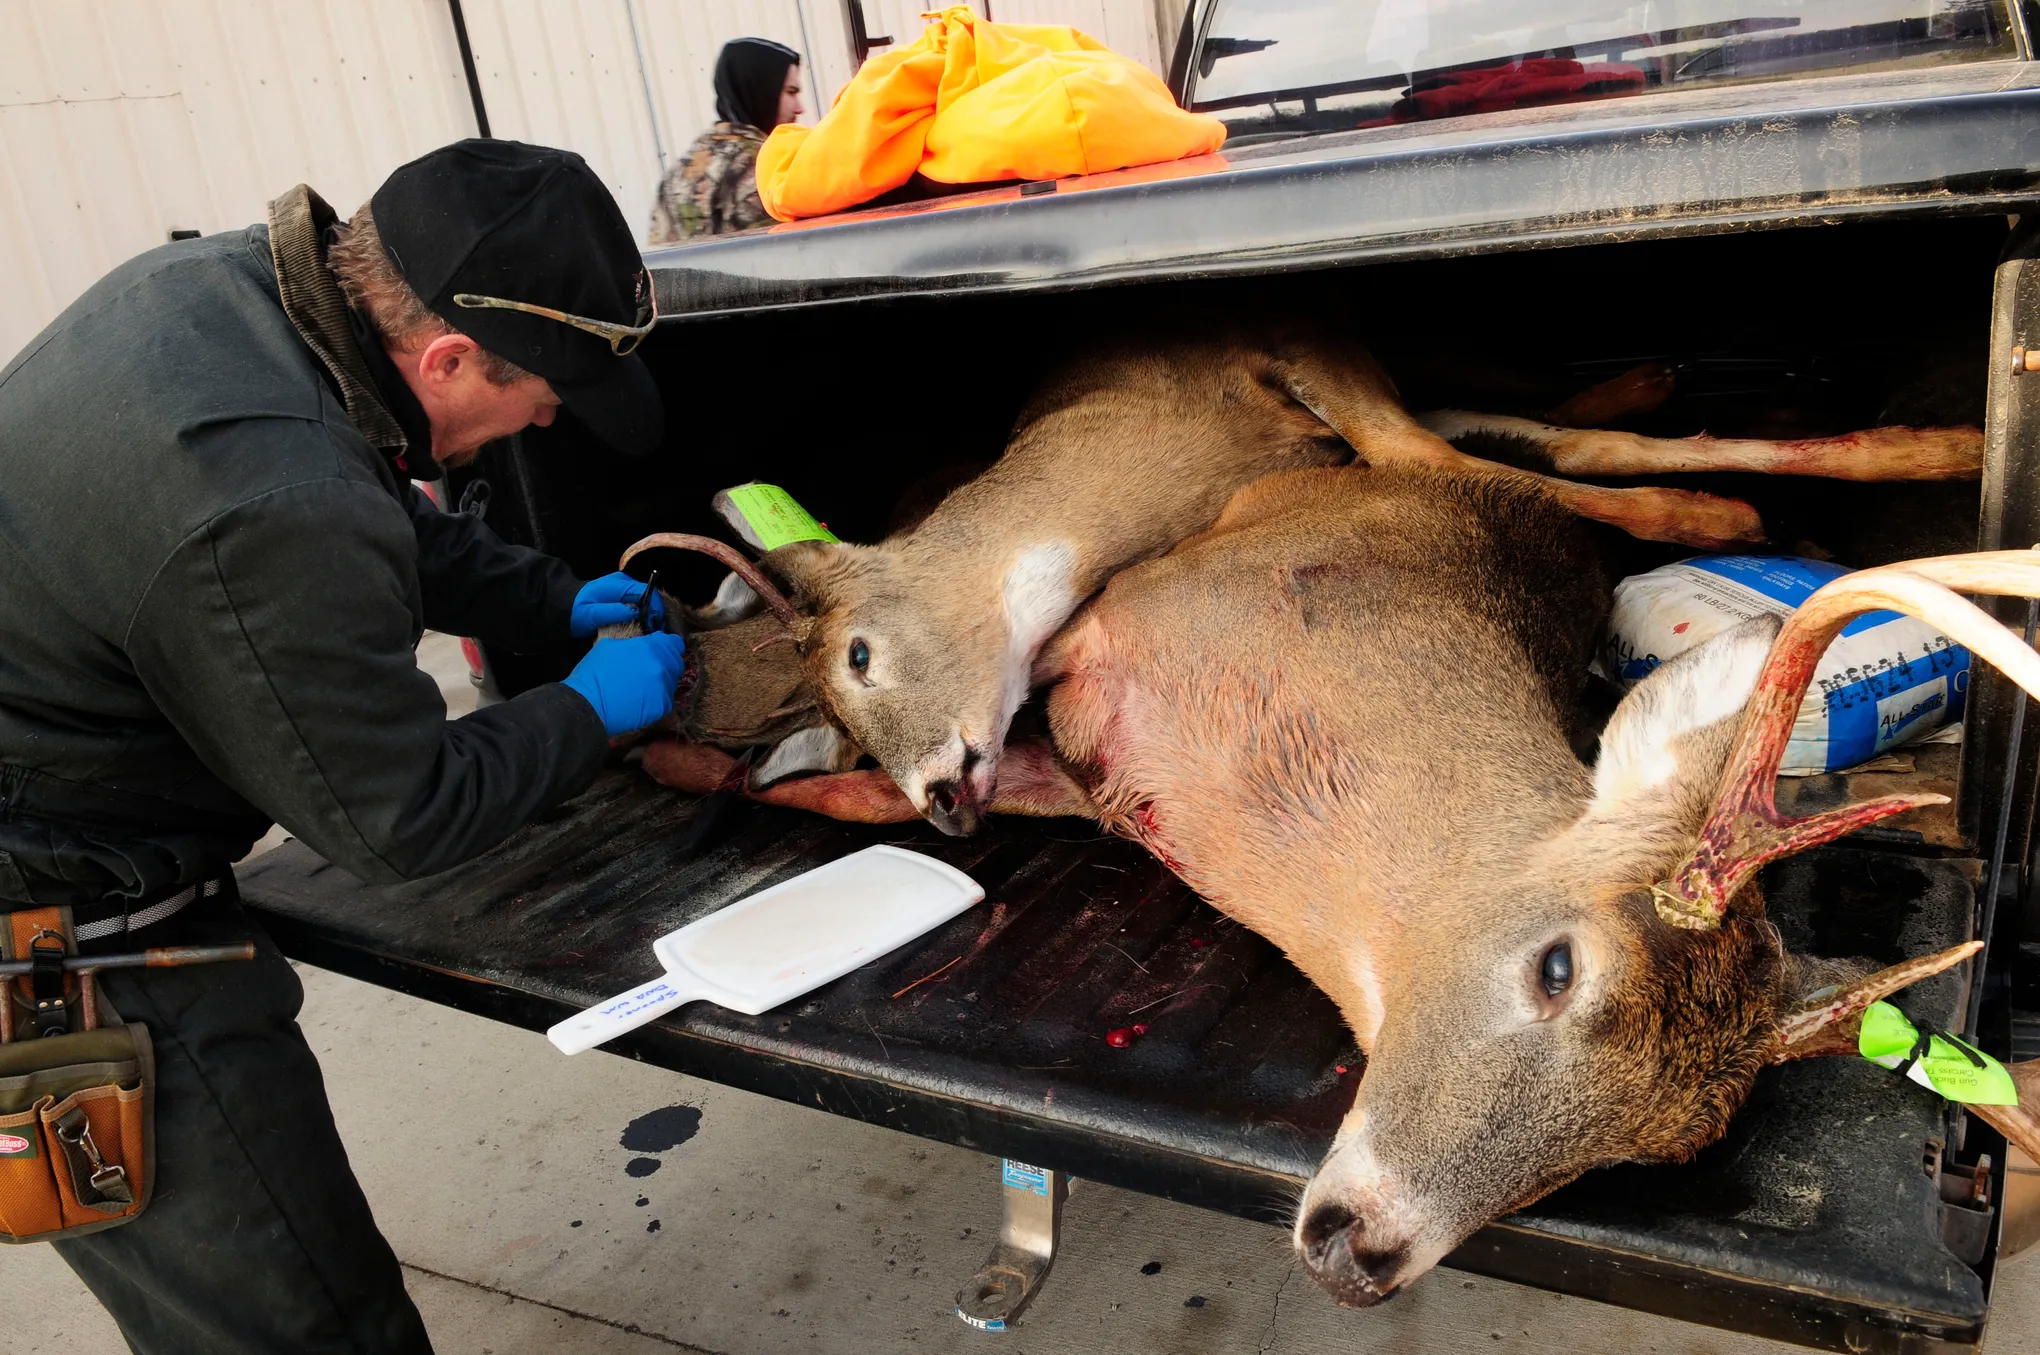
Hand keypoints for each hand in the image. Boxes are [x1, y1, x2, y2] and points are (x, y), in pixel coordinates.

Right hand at [563, 632, 686, 736]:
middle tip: (648, 670)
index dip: (667, 646)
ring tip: (642, 687)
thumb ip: (634, 643)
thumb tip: (644, 643)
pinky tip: (641, 701)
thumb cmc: (594, 673)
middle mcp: (662, 665)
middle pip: (676, 663)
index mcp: (651, 647)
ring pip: (672, 682)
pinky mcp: (663, 706)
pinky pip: (666, 700)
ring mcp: (665, 687)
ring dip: (661, 682)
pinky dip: (657, 699)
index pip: (675, 643)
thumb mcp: (610, 646)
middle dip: (666, 664)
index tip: (659, 650)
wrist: (589, 706)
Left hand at [571, 572, 664, 636]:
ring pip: (647, 602)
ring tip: (647, 632)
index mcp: (619, 584)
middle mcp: (625, 583)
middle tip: (653, 633)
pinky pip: (640, 605)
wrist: (565, 607)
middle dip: (654, 614)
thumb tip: (636, 612)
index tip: (655, 626)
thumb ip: (613, 611)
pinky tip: (640, 627)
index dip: (655, 609)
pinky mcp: (625, 597)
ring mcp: (626, 588)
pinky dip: (642, 616)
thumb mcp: (591, 613)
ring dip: (649, 616)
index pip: (647, 592)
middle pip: (650, 597)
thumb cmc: (577, 612)